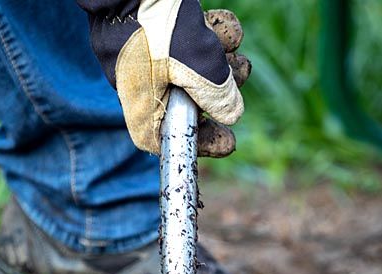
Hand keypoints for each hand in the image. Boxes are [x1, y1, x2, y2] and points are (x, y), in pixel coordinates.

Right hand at [77, 1, 251, 156]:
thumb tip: (232, 114)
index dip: (198, 143)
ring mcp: (145, 53)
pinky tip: (227, 27)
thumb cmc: (153, 22)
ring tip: (236, 48)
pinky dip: (210, 33)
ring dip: (220, 58)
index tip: (227, 141)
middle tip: (241, 78)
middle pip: (184, 101)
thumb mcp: (194, 62)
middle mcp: (140, 82)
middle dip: (218, 92)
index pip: (165, 139)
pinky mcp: (153, 27)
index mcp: (140, 102)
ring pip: (189, 66)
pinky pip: (184, 38)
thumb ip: (215, 92)